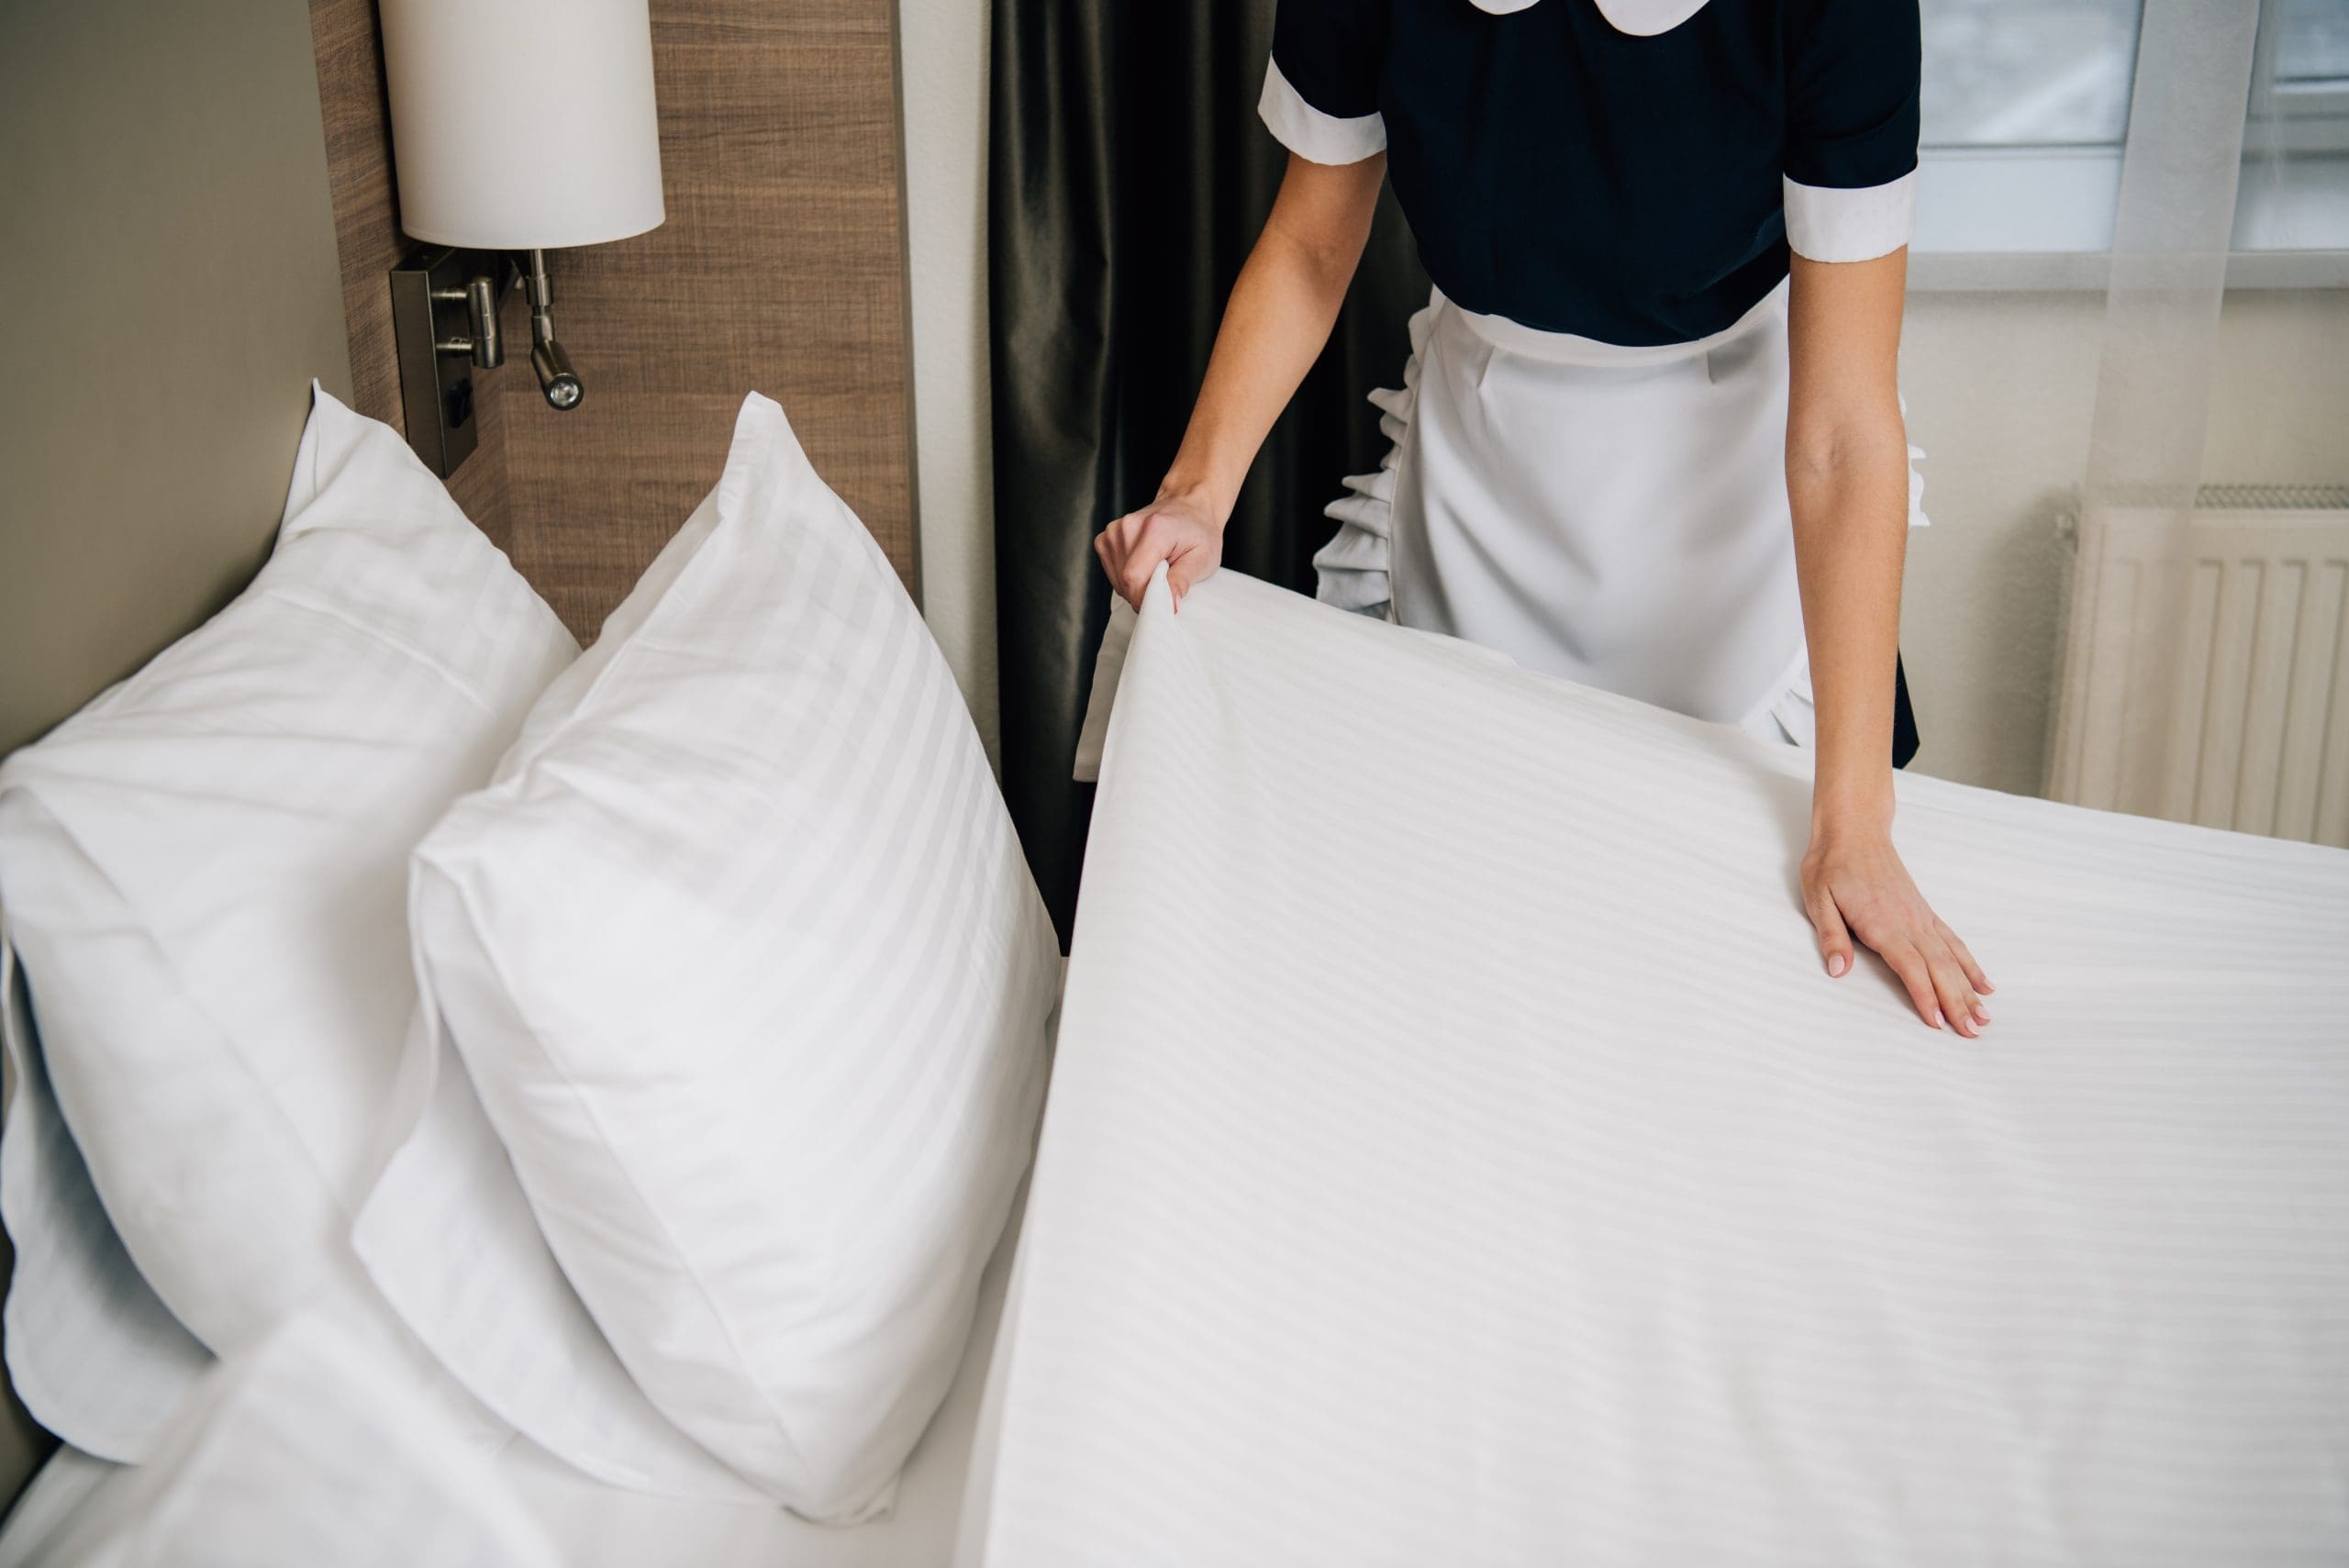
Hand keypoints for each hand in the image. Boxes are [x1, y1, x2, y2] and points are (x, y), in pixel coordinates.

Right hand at [1095, 489, 1223, 611]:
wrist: (1187, 507)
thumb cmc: (1197, 533)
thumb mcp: (1202, 559)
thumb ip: (1181, 581)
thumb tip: (1169, 605)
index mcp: (1154, 529)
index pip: (1134, 577)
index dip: (1145, 599)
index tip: (1163, 605)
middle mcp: (1128, 527)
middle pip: (1124, 581)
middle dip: (1144, 594)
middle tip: (1166, 584)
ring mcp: (1113, 531)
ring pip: (1117, 580)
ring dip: (1136, 586)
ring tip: (1157, 570)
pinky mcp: (1105, 539)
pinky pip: (1113, 573)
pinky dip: (1128, 578)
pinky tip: (1145, 566)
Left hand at [1802, 814, 1993, 1035]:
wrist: (1854, 831)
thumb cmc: (1832, 864)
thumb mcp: (1818, 898)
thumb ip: (1831, 935)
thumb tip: (1839, 970)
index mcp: (1882, 924)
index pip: (1911, 967)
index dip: (1925, 996)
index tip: (1939, 1023)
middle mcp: (1908, 923)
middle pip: (1939, 969)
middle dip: (1957, 1003)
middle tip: (1974, 1033)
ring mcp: (1920, 917)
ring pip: (1951, 959)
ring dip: (1969, 990)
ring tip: (1985, 1017)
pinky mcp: (1924, 912)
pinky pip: (1953, 942)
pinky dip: (1970, 964)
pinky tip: (1983, 983)